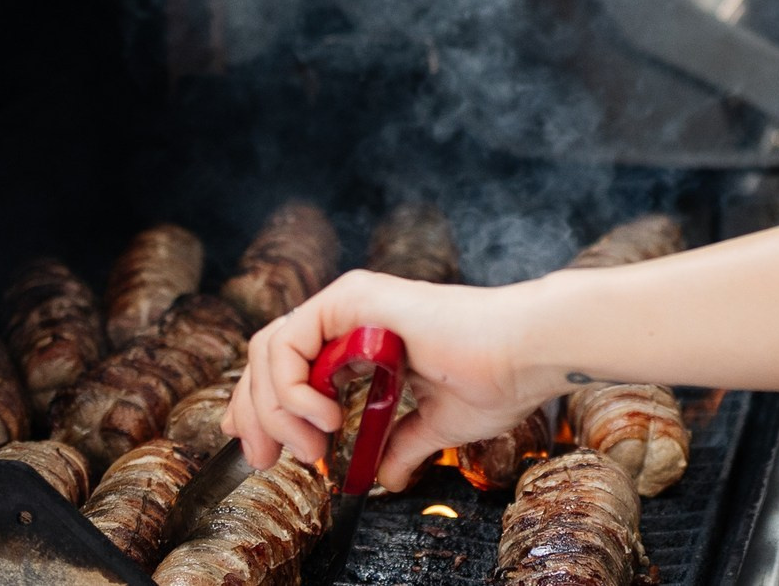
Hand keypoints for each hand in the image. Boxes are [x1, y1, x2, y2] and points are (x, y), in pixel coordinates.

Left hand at [223, 269, 548, 491]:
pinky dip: (291, 389)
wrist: (523, 355)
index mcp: (365, 338)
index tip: (264, 453)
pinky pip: (288, 342)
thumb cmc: (496, 378)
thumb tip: (386, 478)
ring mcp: (350, 303)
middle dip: (255, 416)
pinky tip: (325, 417)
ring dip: (276, 410)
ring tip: (312, 445)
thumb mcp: (435, 424)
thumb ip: (399, 444)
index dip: (263, 409)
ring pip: (269, 351)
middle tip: (265, 460)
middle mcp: (351, 314)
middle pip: (266, 358)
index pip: (288, 366)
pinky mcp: (353, 298)